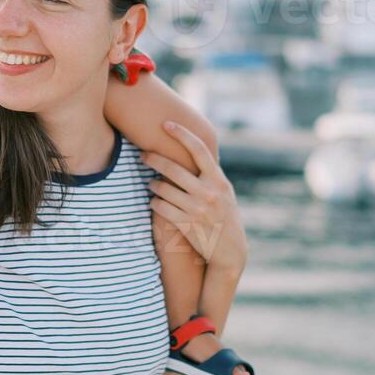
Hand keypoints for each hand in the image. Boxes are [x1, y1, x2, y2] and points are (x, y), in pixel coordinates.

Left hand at [141, 122, 246, 272]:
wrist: (230, 250)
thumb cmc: (225, 216)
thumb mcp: (224, 192)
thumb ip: (209, 174)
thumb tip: (192, 149)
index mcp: (218, 180)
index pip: (199, 150)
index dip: (182, 134)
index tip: (166, 124)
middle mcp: (209, 192)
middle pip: (173, 168)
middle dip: (153, 159)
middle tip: (143, 154)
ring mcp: (197, 209)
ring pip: (163, 189)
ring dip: (153, 184)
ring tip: (152, 183)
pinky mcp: (186, 224)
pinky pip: (160, 207)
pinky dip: (154, 202)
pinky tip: (154, 201)